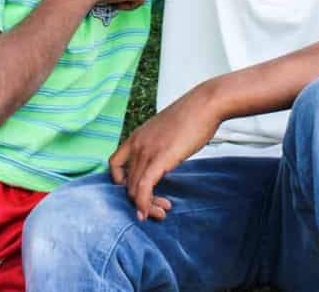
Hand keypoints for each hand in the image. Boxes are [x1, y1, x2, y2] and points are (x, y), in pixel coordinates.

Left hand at [109, 86, 221, 220]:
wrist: (205, 104)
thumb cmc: (191, 117)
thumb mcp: (165, 132)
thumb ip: (157, 145)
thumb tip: (162, 159)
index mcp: (135, 137)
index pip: (114, 165)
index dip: (121, 182)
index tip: (138, 190)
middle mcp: (136, 144)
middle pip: (126, 183)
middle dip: (140, 200)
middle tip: (159, 208)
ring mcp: (146, 151)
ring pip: (133, 189)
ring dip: (146, 206)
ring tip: (162, 211)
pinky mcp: (160, 158)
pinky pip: (144, 187)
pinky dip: (144, 204)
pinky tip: (149, 213)